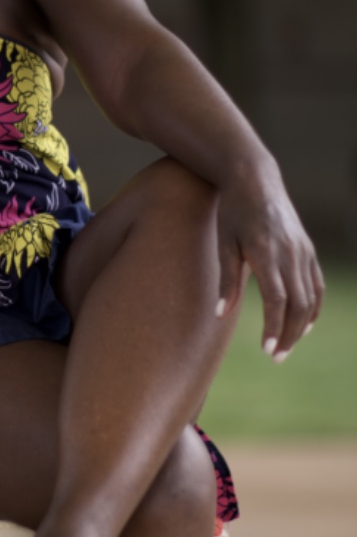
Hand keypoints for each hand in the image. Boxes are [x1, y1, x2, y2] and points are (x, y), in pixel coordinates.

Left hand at [215, 163, 323, 360]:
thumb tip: (220, 315)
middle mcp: (290, 253)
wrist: (254, 179)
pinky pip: (317, 285)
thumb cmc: (232, 212)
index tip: (268, 350)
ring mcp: (303, 251)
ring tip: (286, 346)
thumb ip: (226, 280)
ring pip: (310, 297)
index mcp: (266, 252)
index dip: (275, 328)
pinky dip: (314, 307)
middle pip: (298, 304)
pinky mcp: (308, 249)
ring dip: (301, 326)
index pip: (277, 300)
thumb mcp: (223, 243)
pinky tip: (304, 324)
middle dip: (289, 335)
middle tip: (276, 357)